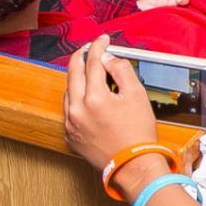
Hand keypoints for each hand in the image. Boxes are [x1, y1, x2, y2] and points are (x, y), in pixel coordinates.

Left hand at [64, 36, 162, 188]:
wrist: (132, 165)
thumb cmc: (138, 133)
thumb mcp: (137, 95)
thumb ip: (122, 71)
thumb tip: (109, 59)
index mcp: (94, 98)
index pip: (92, 63)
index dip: (98, 47)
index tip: (103, 40)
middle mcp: (77, 110)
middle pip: (73, 73)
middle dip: (81, 57)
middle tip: (90, 48)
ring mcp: (71, 123)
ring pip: (68, 91)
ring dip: (77, 77)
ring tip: (89, 70)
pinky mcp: (70, 135)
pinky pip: (68, 109)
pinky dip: (76, 97)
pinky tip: (86, 95)